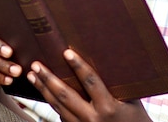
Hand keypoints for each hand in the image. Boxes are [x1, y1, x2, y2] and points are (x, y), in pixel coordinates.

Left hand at [27, 49, 151, 121]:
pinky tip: (44, 90)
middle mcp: (93, 118)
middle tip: (36, 65)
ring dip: (44, 90)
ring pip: (58, 107)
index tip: (66, 52)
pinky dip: (51, 102)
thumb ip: (115, 83)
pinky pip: (61, 115)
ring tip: (33, 75)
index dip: (78, 66)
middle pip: (65, 95)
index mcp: (108, 107)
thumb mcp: (130, 99)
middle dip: (48, 79)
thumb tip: (102, 58)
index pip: (90, 82)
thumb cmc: (135, 117)